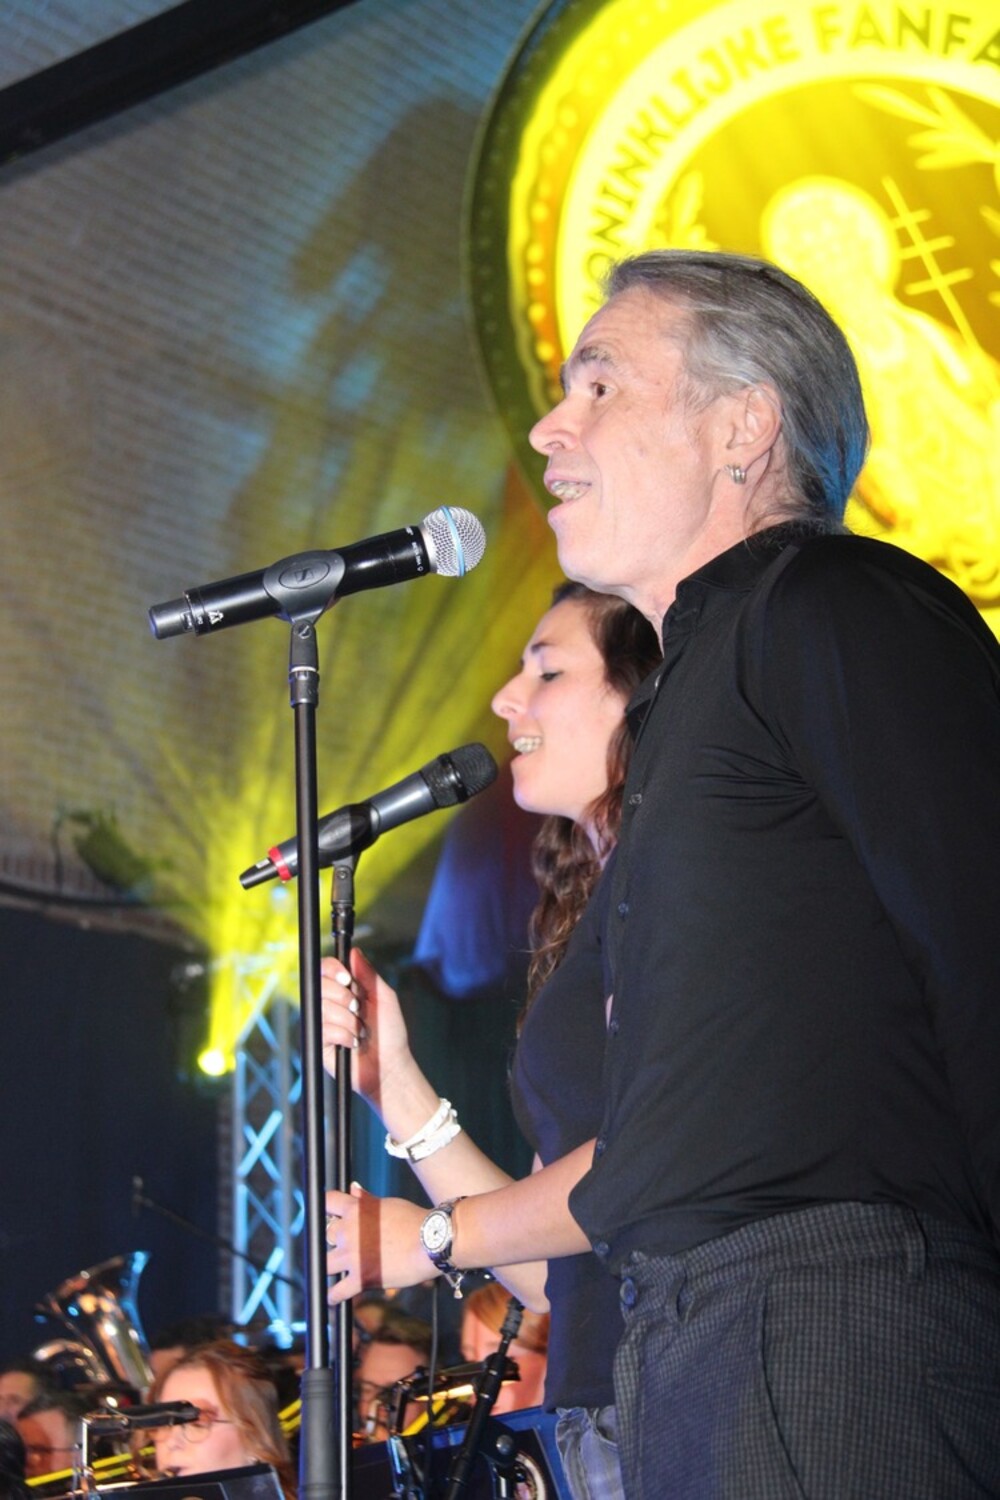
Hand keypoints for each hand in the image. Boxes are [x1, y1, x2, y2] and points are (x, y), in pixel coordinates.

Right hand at [320, 948, 412, 1104]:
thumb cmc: (389, 1033)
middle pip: (320, 984)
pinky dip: (344, 1035)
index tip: (347, 978)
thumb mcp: (384, 998)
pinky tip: (352, 1042)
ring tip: (360, 1030)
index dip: (332, 969)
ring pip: (324, 1008)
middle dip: (344, 996)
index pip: (325, 968)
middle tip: (358, 1009)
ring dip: (348, 1020)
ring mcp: (322, 1022)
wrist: (389, 1065)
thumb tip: (354, 952)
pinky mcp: (318, 1042)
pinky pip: (325, 1029)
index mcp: (343, 989)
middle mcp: (329, 1003)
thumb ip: (369, 975)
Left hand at [325, 1184, 429, 1302]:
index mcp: (356, 1209)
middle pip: (325, 1235)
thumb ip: (366, 1200)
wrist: (431, 1241)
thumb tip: (353, 1189)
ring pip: (325, 1263)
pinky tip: (333, 1296)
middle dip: (334, 1240)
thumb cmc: (413, 1220)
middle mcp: (349, 1231)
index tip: (330, 1216)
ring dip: (330, 1266)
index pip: (327, 1202)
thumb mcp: (387, 1204)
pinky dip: (334, 1295)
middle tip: (345, 1245)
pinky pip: (337, 1291)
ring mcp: (352, 1256)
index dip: (326, 1209)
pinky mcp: (361, 1277)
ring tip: (337, 1269)